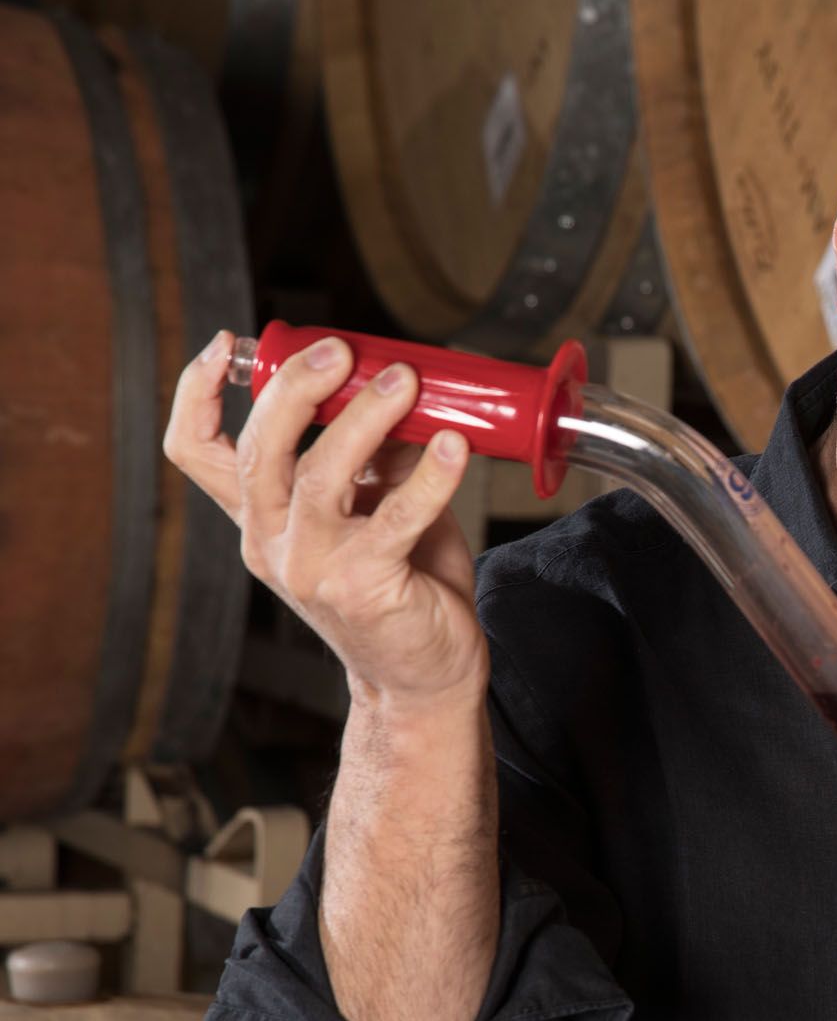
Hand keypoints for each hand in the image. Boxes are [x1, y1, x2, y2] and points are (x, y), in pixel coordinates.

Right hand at [162, 329, 484, 708]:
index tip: (230, 345)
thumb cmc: (403, 584)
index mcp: (261, 517)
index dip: (200, 394)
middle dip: (293, 391)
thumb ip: (376, 455)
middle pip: (258, 452)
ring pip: (319, 477)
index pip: (197, 451)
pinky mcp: (363, 589)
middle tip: (339, 350)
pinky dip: (428, 479)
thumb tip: (399, 387)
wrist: (425, 674)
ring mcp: (311, 568)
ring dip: (363, 419)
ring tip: (406, 381)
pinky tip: (455, 447)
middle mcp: (271, 542)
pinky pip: (395, 521)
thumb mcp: (377, 508)